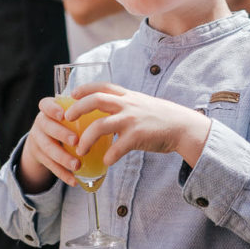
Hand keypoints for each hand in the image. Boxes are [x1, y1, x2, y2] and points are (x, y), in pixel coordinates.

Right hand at [18, 97, 82, 190]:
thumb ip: (83, 113)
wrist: (43, 139)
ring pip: (48, 149)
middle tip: (76, 141)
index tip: (63, 115)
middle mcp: (40, 123)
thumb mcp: (68, 115)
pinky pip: (50, 166)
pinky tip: (74, 180)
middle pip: (47, 127)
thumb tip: (111, 117)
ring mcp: (37, 140)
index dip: (52, 109)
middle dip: (61, 134)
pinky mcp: (39, 156)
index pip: (45, 105)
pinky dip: (63, 174)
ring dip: (63, 158)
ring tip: (77, 165)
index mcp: (48, 110)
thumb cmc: (64, 123)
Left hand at [67, 83, 211, 167]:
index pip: (102, 86)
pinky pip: (116, 148)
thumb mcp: (142, 104)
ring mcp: (132, 120)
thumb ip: (125, 105)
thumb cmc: (161, 117)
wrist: (183, 127)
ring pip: (99, 126)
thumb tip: (109, 112)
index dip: (85, 88)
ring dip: (86, 140)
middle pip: (96, 100)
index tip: (72, 94)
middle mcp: (127, 105)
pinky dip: (109, 157)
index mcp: (128, 96)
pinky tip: (106, 162)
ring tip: (80, 151)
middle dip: (78, 108)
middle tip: (67, 119)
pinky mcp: (137, 137)